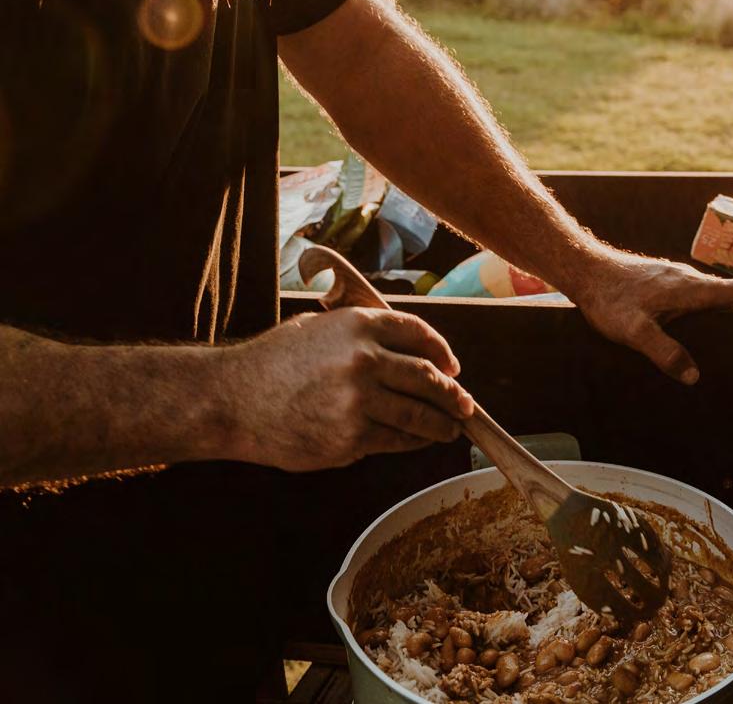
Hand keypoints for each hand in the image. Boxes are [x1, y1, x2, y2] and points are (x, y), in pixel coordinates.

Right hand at [216, 306, 473, 470]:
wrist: (234, 400)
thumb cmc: (275, 361)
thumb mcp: (319, 327)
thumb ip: (361, 335)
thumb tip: (405, 352)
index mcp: (360, 324)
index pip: (419, 335)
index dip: (441, 352)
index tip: (452, 367)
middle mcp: (365, 359)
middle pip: (427, 377)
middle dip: (451, 394)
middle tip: (464, 404)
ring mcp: (359, 401)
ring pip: (417, 415)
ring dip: (440, 423)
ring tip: (450, 428)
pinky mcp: (350, 438)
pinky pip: (394, 441)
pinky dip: (412, 442)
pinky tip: (418, 441)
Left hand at [566, 247, 732, 384]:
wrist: (585, 271)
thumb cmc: (610, 299)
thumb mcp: (636, 332)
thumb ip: (665, 353)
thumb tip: (694, 376)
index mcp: (689, 288)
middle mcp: (686, 278)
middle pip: (728, 291)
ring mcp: (673, 277)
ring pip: (710, 291)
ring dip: (729, 303)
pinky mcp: (660, 280)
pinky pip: (694, 291)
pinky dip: (709, 302)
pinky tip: (700, 320)